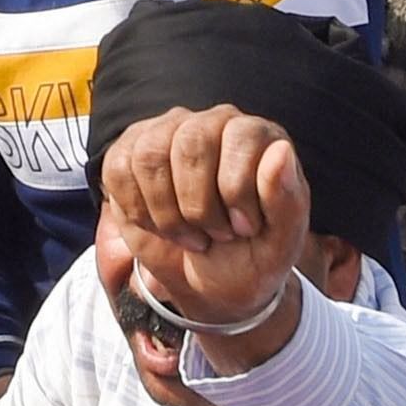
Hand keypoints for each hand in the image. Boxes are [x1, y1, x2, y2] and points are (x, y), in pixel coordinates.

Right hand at [92, 107, 314, 370]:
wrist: (213, 283)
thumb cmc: (252, 255)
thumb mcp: (282, 242)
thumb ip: (287, 198)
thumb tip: (282, 151)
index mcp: (256, 136)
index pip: (241, 137)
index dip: (237, 191)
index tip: (243, 229)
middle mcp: (211, 122)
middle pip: (191, 143)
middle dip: (199, 206)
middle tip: (214, 236)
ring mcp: (166, 133)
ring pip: (150, 155)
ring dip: (166, 213)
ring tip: (187, 235)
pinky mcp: (129, 152)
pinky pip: (118, 169)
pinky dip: (137, 211)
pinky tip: (158, 226)